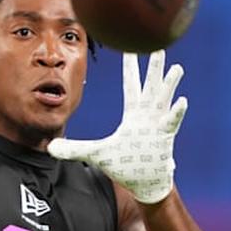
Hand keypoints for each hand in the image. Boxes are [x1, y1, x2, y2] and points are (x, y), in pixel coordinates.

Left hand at [47, 51, 187, 203]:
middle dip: (154, 67)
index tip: (131, 49)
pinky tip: (181, 101)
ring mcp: (158, 127)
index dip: (131, 68)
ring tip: (176, 68)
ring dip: (169, 85)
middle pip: (151, 87)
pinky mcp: (164, 139)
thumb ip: (74, 149)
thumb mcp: (96, 154)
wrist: (146, 185)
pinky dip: (175, 113)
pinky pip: (171, 123)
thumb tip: (50, 148)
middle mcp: (148, 117)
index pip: (131, 87)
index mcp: (134, 116)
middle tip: (158, 45)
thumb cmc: (126, 167)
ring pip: (164, 100)